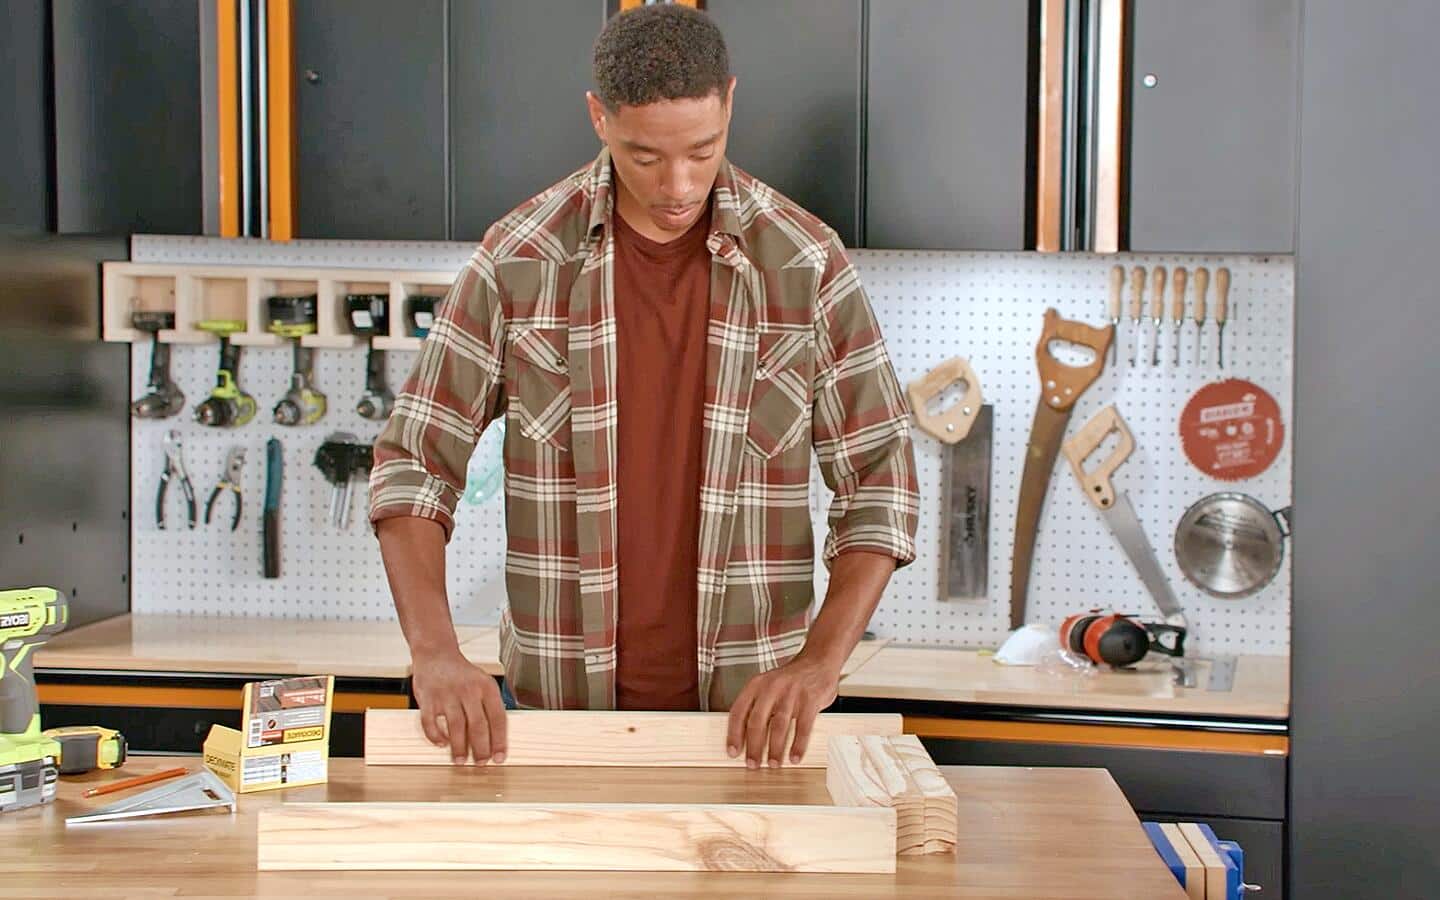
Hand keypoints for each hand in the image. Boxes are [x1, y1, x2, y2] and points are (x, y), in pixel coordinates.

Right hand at [411, 648, 508, 764]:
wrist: (436, 654)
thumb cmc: (462, 674)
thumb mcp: (483, 683)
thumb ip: (489, 706)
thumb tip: (497, 738)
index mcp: (486, 687)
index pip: (498, 718)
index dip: (500, 741)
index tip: (500, 757)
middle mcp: (468, 690)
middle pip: (478, 726)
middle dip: (481, 749)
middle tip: (481, 763)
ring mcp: (447, 694)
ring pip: (456, 727)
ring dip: (459, 748)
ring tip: (461, 761)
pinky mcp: (428, 698)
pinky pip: (431, 723)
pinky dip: (436, 737)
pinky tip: (442, 744)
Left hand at [725, 654, 841, 768]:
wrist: (819, 661)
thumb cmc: (791, 680)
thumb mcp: (768, 686)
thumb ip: (757, 706)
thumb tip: (744, 738)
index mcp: (756, 685)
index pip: (738, 711)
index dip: (733, 734)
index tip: (733, 752)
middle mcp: (771, 687)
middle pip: (757, 721)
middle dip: (754, 746)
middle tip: (753, 764)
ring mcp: (791, 692)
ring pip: (779, 726)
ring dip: (775, 749)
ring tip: (773, 764)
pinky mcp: (810, 698)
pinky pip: (803, 726)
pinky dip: (798, 744)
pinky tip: (795, 756)